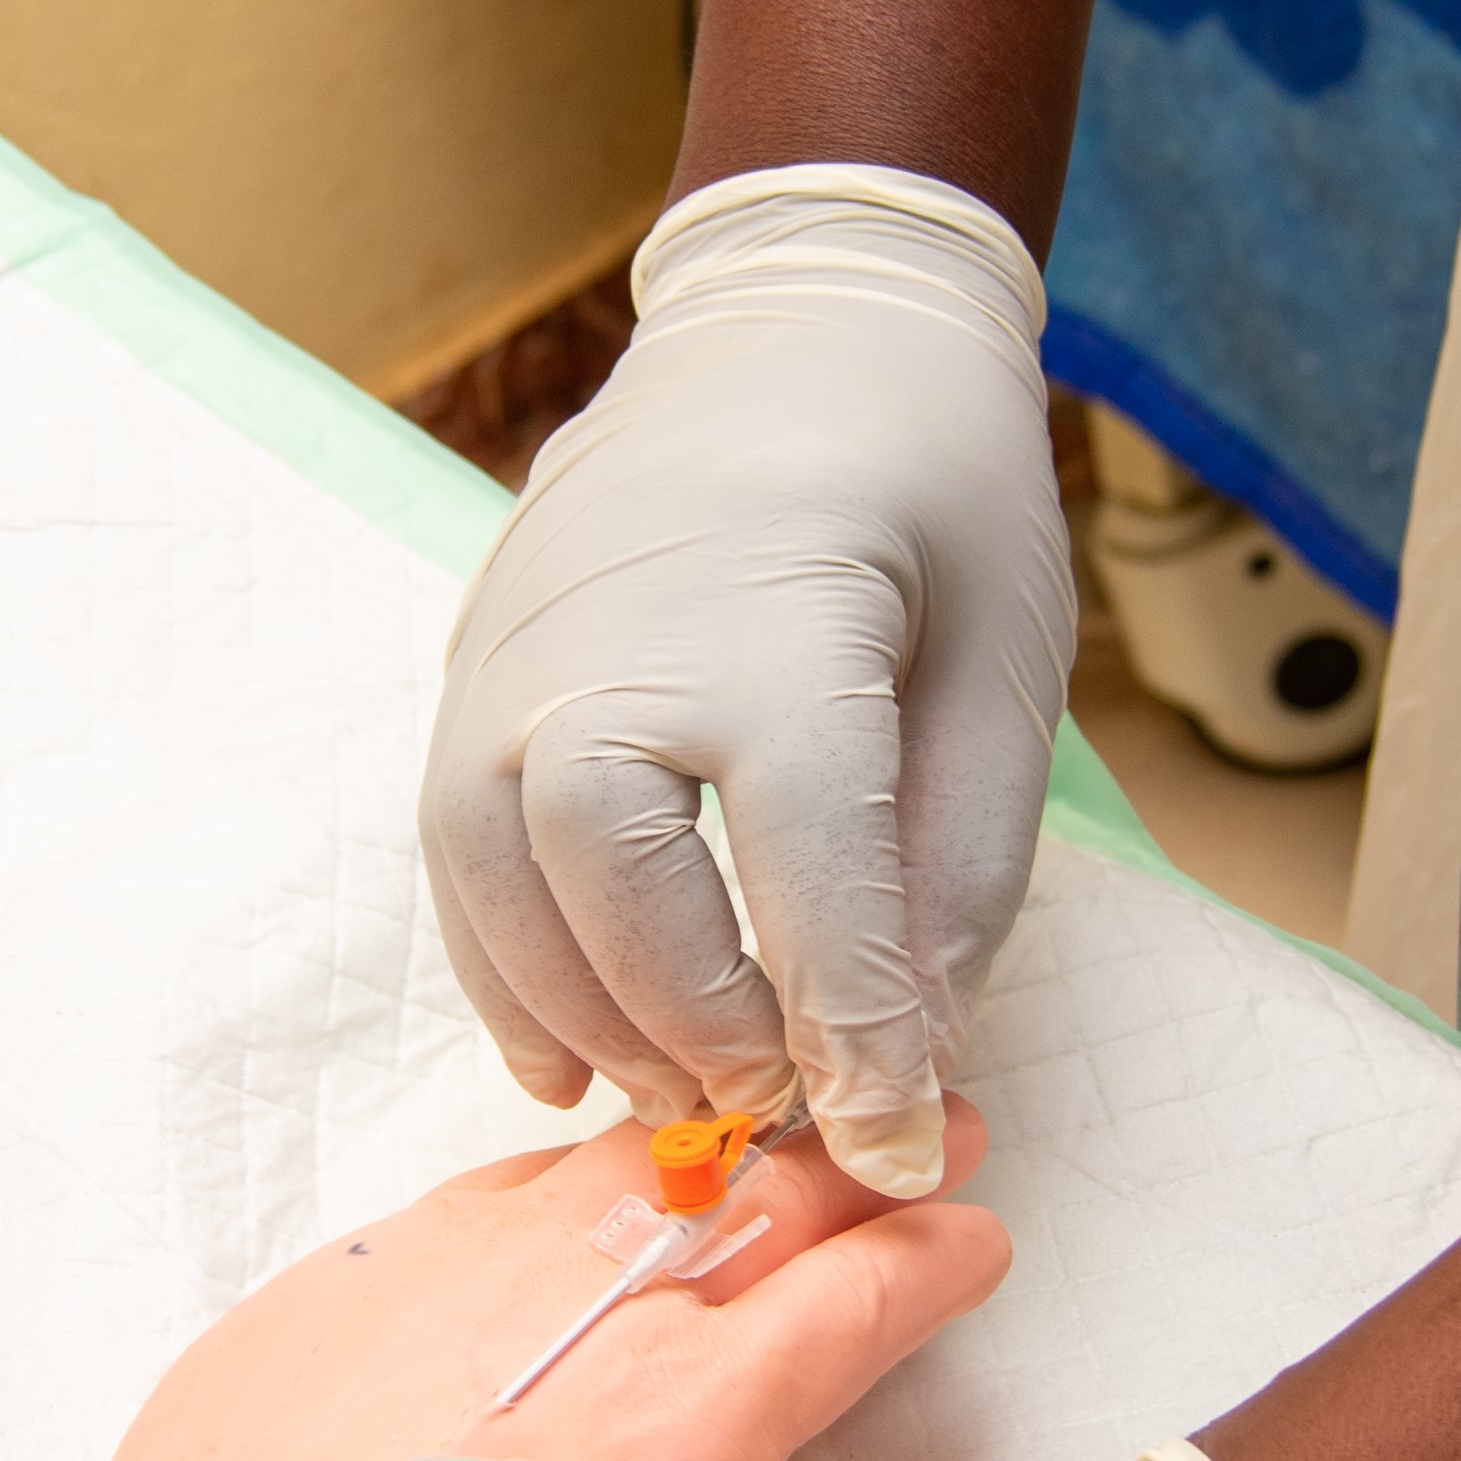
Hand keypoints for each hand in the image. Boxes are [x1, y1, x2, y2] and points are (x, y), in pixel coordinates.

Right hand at [419, 167, 1079, 1198]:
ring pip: (502, 881)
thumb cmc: (933, 483)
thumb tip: (911, 1049)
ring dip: (587, 1019)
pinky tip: (569, 1053)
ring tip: (679, 1099)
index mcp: (777, 633)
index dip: (854, 1039)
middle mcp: (613, 644)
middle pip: (615, 887)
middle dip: (697, 1029)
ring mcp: (515, 649)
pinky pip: (452, 851)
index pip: (807, 884)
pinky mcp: (470, 662)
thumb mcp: (1008, 659)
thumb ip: (959, 863)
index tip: (895, 1147)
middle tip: (776, 1108)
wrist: (800, 313)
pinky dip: (501, 971)